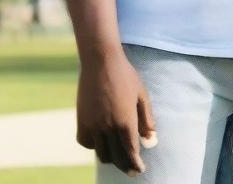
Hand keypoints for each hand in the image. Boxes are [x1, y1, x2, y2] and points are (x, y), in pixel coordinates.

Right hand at [77, 48, 156, 176]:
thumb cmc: (126, 76)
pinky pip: (87, 143)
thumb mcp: (141, 95)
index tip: (140, 170)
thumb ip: (146, 119)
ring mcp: (93, 125)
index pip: (130, 151)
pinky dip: (95, 146)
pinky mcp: (81, 121)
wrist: (101, 61)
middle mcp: (108, 127)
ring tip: (118, 155)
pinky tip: (102, 141)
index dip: (135, 163)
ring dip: (110, 157)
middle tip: (131, 169)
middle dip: (124, 165)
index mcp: (125, 121)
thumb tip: (151, 140)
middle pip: (115, 156)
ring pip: (101, 152)